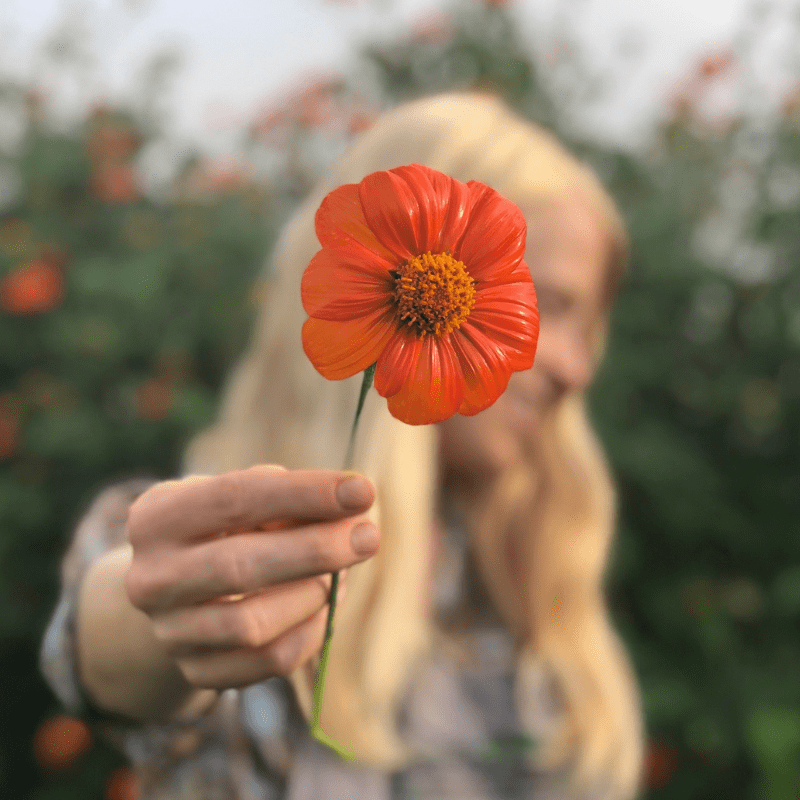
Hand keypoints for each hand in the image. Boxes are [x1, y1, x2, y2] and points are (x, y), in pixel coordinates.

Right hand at [124, 465, 377, 690]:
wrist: (176, 593)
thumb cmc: (224, 528)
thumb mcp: (241, 499)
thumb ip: (287, 499)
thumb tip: (348, 513)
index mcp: (157, 517)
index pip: (235, 497)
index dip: (304, 493)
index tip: (362, 490)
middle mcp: (151, 578)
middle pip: (241, 566)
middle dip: (317, 549)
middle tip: (369, 536)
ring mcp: (169, 632)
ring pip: (254, 625)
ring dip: (313, 595)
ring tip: (339, 574)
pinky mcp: (196, 671)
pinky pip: (270, 660)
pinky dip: (311, 632)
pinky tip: (325, 606)